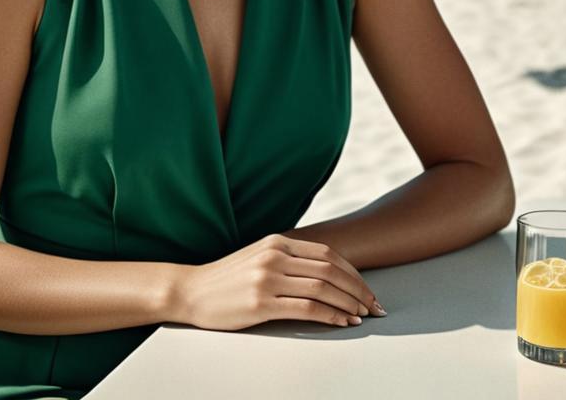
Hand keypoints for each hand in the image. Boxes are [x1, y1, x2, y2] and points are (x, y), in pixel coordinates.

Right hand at [173, 233, 383, 331]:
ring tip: (361, 316)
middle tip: (374, 306)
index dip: (353, 273)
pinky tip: (341, 323)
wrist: (191, 291)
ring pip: (322, 288)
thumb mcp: (259, 257)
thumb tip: (327, 274)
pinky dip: (330, 316)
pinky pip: (306, 308)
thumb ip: (288, 259)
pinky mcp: (261, 303)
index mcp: (277, 242)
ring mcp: (267, 278)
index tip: (367, 290)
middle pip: (330, 270)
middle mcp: (275, 255)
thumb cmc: (228, 279)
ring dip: (348, 304)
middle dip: (358, 289)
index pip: (327, 255)